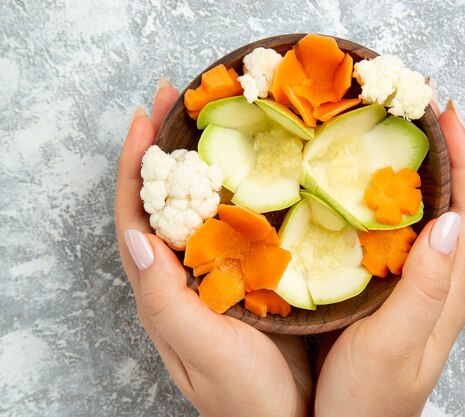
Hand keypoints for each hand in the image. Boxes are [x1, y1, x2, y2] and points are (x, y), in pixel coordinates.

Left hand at [114, 79, 311, 416]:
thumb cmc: (246, 398)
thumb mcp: (202, 351)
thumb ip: (166, 301)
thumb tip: (137, 237)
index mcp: (164, 292)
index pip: (137, 218)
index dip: (135, 168)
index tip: (145, 120)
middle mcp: (185, 278)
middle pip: (162, 204)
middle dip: (163, 150)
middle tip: (177, 101)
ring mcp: (217, 277)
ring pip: (197, 211)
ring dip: (197, 164)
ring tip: (211, 123)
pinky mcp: (249, 280)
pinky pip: (233, 228)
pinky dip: (236, 192)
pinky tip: (254, 173)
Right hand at [314, 84, 464, 415]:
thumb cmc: (370, 400)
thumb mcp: (398, 345)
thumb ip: (425, 287)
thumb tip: (451, 220)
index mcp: (447, 291)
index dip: (464, 159)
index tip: (445, 111)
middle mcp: (437, 284)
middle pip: (455, 207)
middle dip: (445, 155)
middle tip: (420, 112)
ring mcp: (413, 287)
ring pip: (427, 218)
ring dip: (419, 174)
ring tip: (395, 136)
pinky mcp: (386, 293)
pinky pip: (397, 237)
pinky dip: (390, 203)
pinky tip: (364, 191)